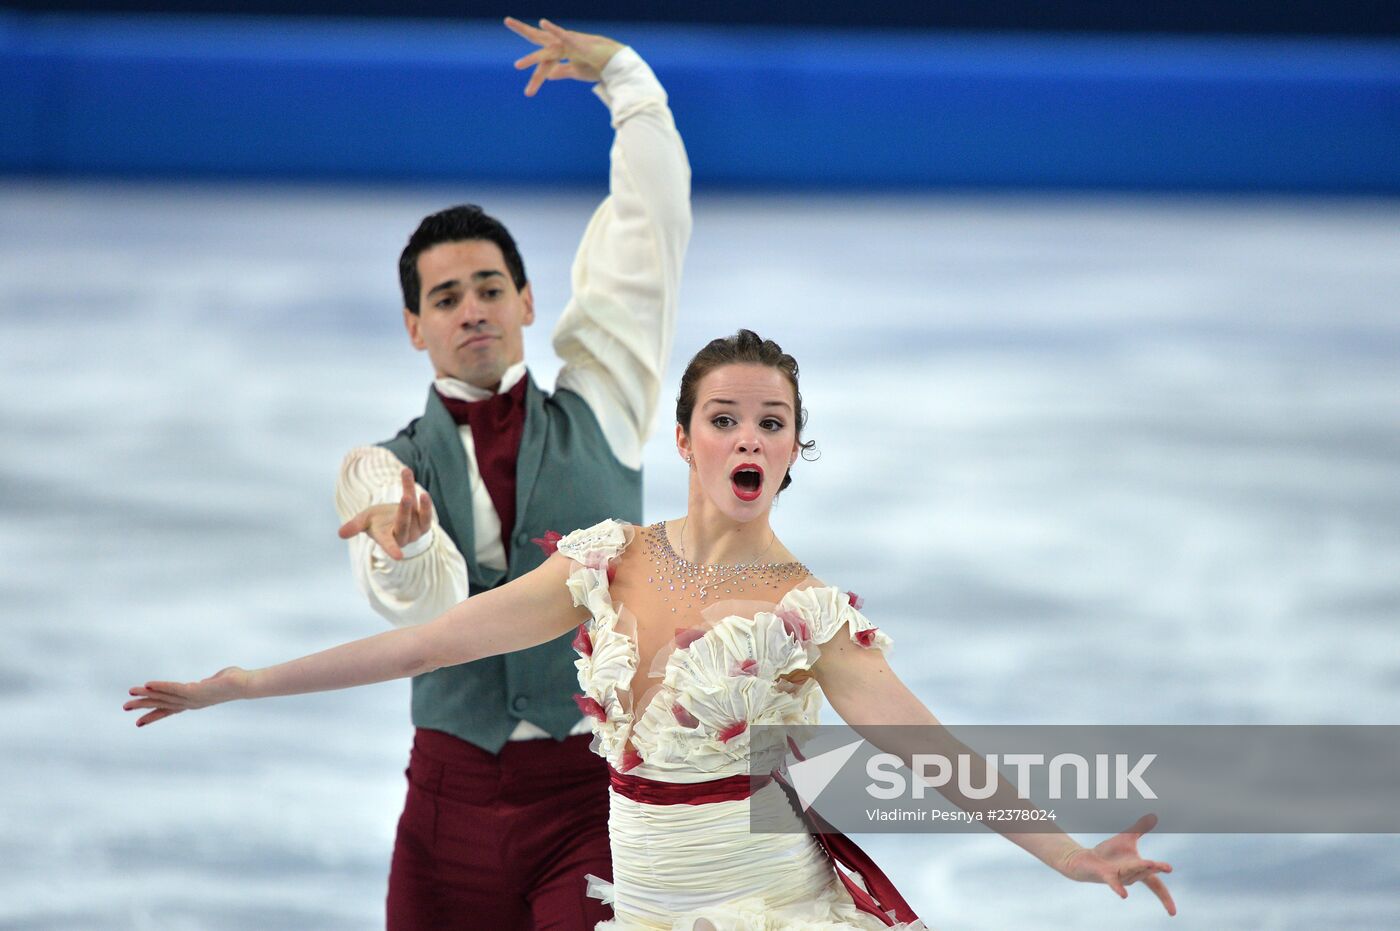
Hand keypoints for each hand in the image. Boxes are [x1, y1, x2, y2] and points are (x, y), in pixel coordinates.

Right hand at [124, 666, 250, 726]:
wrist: (246, 684)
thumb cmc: (233, 681)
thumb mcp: (214, 682)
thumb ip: (204, 683)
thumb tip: (202, 683)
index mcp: (193, 701)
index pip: (169, 710)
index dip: (154, 715)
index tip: (138, 723)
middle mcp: (190, 702)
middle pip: (162, 705)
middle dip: (143, 707)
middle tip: (124, 707)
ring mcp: (192, 698)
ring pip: (165, 697)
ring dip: (147, 695)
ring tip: (130, 693)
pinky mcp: (196, 690)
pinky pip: (175, 688)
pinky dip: (161, 686)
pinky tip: (148, 684)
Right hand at [337, 468, 432, 559]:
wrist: (392, 516)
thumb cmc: (376, 520)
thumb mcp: (364, 521)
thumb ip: (354, 526)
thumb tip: (340, 534)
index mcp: (385, 538)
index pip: (389, 545)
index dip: (392, 550)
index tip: (399, 556)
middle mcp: (402, 536)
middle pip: (403, 525)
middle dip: (404, 512)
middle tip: (405, 498)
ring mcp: (415, 530)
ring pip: (418, 515)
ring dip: (420, 504)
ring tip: (419, 493)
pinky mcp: (424, 522)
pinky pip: (425, 510)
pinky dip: (425, 502)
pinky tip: (422, 492)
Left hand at [504, 16, 623, 96]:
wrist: (615, 66)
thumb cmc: (598, 67)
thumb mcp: (576, 71)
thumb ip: (561, 71)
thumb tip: (548, 75)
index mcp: (560, 51)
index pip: (541, 57)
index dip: (530, 64)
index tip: (527, 89)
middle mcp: (561, 45)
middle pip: (538, 40)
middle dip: (522, 29)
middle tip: (507, 20)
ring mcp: (569, 44)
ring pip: (547, 50)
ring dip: (532, 59)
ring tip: (517, 66)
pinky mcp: (578, 44)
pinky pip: (564, 36)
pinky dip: (554, 30)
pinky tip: (543, 23)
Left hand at [1059, 814, 1175, 915]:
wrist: (1086, 860)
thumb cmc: (1108, 852)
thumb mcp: (1126, 838)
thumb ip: (1139, 828)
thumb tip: (1153, 816)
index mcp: (1138, 869)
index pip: (1155, 882)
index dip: (1164, 889)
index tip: (1173, 893)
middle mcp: (1131, 876)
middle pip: (1146, 873)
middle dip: (1156, 868)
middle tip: (1168, 867)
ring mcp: (1118, 877)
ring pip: (1132, 873)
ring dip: (1141, 869)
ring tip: (1151, 863)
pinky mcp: (1105, 876)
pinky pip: (1113, 883)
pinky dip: (1118, 888)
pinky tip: (1124, 895)